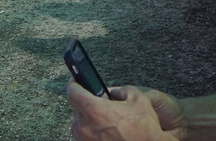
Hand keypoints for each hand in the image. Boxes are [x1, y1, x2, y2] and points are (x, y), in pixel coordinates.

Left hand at [67, 82, 184, 140]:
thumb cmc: (142, 128)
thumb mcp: (138, 99)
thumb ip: (122, 90)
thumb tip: (114, 92)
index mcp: (95, 111)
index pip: (73, 93)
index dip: (73, 84)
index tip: (75, 81)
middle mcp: (85, 127)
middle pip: (76, 108)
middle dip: (87, 103)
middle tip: (102, 103)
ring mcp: (84, 140)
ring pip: (79, 123)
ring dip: (89, 117)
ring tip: (107, 119)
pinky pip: (84, 134)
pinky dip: (92, 129)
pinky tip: (107, 129)